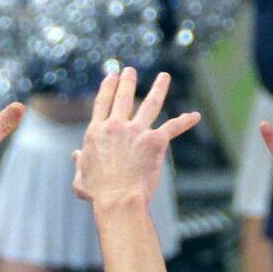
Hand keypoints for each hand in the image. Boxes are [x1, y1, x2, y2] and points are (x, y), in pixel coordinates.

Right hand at [72, 68, 200, 207]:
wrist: (118, 200)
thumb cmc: (98, 194)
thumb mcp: (81, 179)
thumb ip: (79, 164)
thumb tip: (76, 156)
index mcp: (96, 132)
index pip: (102, 103)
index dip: (107, 88)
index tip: (111, 77)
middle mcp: (116, 126)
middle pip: (123, 97)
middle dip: (127, 81)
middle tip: (130, 71)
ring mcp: (136, 131)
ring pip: (151, 103)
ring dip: (159, 88)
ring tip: (164, 77)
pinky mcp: (155, 141)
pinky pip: (173, 127)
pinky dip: (186, 121)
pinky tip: (195, 116)